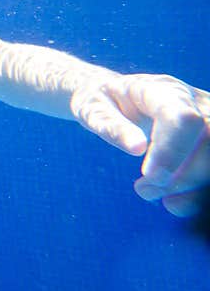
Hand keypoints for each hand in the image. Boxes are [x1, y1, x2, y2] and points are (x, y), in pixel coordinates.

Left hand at [71, 73, 209, 216]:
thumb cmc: (105, 101)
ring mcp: (208, 120)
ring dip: (191, 187)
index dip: (172, 152)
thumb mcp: (93, 108)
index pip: (184, 119)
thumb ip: (112, 126)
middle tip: (144, 188)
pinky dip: (197, 194)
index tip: (149, 176)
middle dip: (182, 177)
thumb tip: (137, 148)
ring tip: (151, 192)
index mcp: (163, 90)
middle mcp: (195, 102)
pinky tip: (173, 201)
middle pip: (209, 141)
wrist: (118, 95)